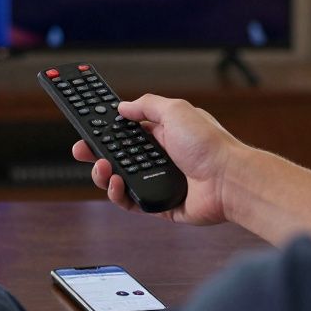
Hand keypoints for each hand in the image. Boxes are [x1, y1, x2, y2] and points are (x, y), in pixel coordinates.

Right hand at [71, 94, 247, 224]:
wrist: (229, 181)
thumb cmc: (210, 145)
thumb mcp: (176, 110)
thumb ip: (147, 106)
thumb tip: (123, 106)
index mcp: (164, 133)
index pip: (127, 131)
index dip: (107, 129)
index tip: (88, 127)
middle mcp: (160, 157)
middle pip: (119, 155)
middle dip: (96, 152)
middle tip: (81, 150)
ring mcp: (158, 181)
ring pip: (120, 179)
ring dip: (104, 173)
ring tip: (103, 168)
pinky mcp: (159, 204)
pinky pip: (131, 202)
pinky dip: (118, 194)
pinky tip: (117, 184)